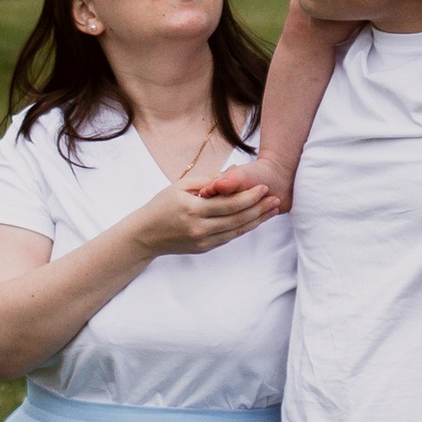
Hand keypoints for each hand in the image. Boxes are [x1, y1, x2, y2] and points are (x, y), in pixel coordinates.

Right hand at [137, 171, 277, 255]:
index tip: (263, 187)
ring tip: (272, 209)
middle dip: (259, 208)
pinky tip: (256, 219)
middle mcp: (200, 228)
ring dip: (257, 220)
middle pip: (237, 218)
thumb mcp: (180, 186)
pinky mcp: (205, 248)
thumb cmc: (161, 206)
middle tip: (275, 199)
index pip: (228, 204)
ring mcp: (203, 241)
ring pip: (237, 230)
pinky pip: (230, 237)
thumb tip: (233, 172)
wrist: (145, 235)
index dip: (249, 196)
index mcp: (193, 209)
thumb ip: (208, 180)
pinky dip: (244, 227)